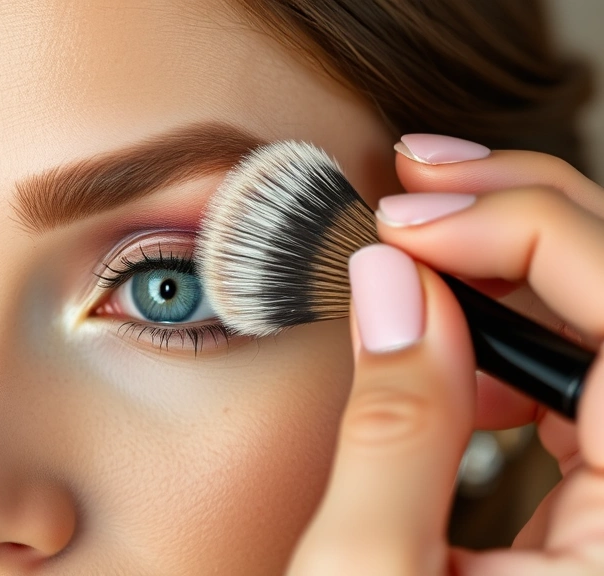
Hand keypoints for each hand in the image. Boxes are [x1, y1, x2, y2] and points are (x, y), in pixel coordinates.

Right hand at [285, 135, 603, 574]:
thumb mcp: (367, 572)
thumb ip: (389, 430)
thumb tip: (388, 284)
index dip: (525, 234)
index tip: (407, 221)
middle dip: (521, 218)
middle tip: (418, 181)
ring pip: (600, 338)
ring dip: (508, 270)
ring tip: (414, 245)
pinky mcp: (598, 517)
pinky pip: (577, 391)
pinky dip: (503, 340)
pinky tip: (438, 336)